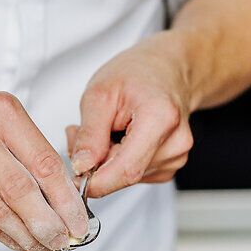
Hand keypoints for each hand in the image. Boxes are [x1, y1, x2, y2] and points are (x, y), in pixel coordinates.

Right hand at [0, 91, 91, 250]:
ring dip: (28, 235)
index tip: (80, 220)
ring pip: (0, 209)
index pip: (44, 161)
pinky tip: (21, 241)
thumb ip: (28, 150)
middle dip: (50, 223)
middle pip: (22, 190)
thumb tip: (66, 196)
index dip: (66, 198)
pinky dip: (5, 235)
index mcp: (1, 111)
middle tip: (66, 240)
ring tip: (46, 245)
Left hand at [67, 37, 193, 198]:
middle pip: (125, 174)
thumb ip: (90, 134)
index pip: (127, 170)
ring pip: (127, 176)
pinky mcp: (170, 165)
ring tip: (105, 128)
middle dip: (95, 163)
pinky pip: (135, 173)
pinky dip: (118, 160)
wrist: (165, 69)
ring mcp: (176, 157)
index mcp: (160, 119)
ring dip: (105, 160)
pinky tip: (119, 137)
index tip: (75, 177)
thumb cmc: (136, 73)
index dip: (97, 181)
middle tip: (80, 132)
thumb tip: (81, 166)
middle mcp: (175, 143)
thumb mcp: (100, 93)